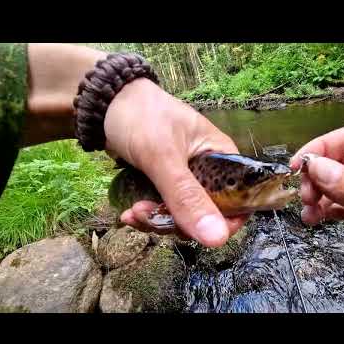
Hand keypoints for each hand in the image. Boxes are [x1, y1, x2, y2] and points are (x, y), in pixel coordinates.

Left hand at [104, 78, 247, 246]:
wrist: (105, 104)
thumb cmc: (143, 118)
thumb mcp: (164, 157)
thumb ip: (187, 197)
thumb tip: (217, 240)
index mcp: (222, 158)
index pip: (238, 201)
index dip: (223, 223)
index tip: (195, 231)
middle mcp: (210, 172)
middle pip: (207, 215)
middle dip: (178, 224)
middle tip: (148, 216)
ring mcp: (187, 180)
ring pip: (182, 217)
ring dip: (157, 221)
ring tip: (133, 212)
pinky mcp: (166, 186)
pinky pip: (164, 211)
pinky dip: (147, 216)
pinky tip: (128, 213)